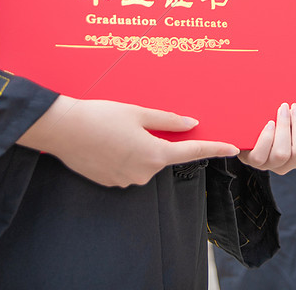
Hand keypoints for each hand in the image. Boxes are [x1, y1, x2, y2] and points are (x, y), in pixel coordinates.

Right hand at [17, 96, 240, 187]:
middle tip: (137, 121)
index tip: (232, 148)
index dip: (214, 148)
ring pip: (145, 161)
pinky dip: (125, 154)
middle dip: (159, 139)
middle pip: (164, 155)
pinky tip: (109, 140)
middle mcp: (143, 172)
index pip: (192, 153)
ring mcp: (126, 180)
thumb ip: (168, 120)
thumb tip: (192, 124)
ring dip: (140, 146)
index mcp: (154, 154)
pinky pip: (128, 167)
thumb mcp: (138, 112)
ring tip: (117, 128)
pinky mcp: (111, 181)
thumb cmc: (100, 116)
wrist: (63, 130)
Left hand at [239, 102, 295, 173]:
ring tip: (282, 110)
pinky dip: (267, 137)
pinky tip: (269, 123)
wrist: (255, 118)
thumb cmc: (282, 120)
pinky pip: (261, 156)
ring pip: (282, 153)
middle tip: (294, 107)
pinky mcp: (254, 161)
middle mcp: (288, 166)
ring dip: (284, 127)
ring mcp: (270, 165)